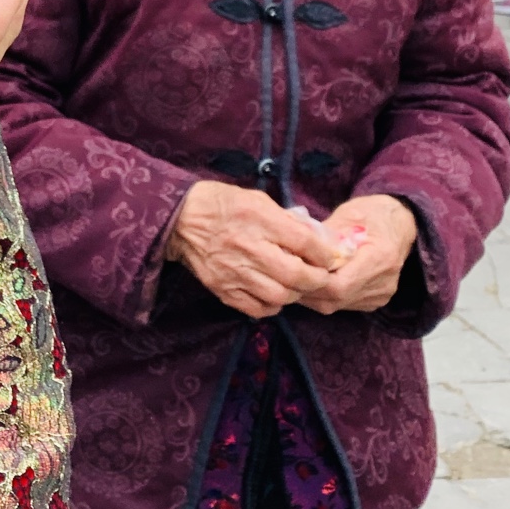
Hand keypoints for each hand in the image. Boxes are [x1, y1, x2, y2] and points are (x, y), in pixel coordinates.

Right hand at [164, 182, 341, 318]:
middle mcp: (248, 247)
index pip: (305, 241)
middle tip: (321, 276)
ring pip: (280, 296)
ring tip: (297, 285)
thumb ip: (287, 220)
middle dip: (317, 279)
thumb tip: (318, 239)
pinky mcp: (223, 289)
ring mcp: (234, 272)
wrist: (179, 219)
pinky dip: (273, 305)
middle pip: (296, 274)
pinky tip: (274, 294)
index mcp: (258, 218)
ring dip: (296, 293)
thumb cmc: (222, 204)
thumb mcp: (258, 199)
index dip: (325, 253)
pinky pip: (258, 308)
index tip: (330, 256)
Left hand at [298, 195, 419, 314]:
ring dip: (312, 295)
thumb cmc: (372, 213)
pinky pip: (344, 305)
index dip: (312, 281)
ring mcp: (382, 294)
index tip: (291, 268)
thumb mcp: (347, 214)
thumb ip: (323, 235)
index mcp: (380, 257)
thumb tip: (293, 248)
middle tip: (284, 274)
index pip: (340, 285)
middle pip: (336, 299)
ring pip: (337, 305)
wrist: (401, 223)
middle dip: (306, 289)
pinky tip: (312, 281)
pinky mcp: (376, 300)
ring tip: (294, 276)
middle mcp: (385, 282)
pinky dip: (324, 296)